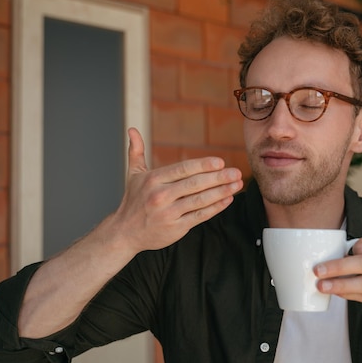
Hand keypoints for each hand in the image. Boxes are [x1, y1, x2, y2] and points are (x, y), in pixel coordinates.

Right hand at [112, 128, 242, 252]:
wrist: (125, 233)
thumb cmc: (133, 201)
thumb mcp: (133, 175)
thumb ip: (136, 151)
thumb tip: (133, 129)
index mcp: (153, 180)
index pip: (183, 169)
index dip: (203, 165)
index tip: (220, 162)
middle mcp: (160, 195)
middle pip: (195, 184)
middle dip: (218, 178)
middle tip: (236, 172)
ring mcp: (168, 213)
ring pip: (200, 200)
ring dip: (222, 192)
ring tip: (237, 185)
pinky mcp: (175, 228)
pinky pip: (200, 216)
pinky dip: (215, 208)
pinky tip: (228, 199)